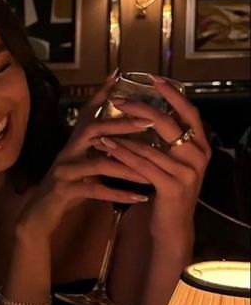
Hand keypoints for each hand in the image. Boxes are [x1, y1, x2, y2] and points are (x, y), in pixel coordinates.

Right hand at [19, 73, 157, 235]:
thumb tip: (120, 136)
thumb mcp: (80, 164)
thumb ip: (96, 150)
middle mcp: (67, 152)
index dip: (101, 95)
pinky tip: (140, 198)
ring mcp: (64, 171)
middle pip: (93, 130)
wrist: (39, 215)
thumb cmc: (66, 189)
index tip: (119, 76)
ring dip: (128, 168)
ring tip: (151, 173)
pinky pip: (95, 190)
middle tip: (148, 122)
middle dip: (121, 125)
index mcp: (73, 144)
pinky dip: (119, 194)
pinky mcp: (64, 191)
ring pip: (99, 163)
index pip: (88, 114)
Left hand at [97, 77, 209, 241]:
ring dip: (123, 135)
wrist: (173, 227)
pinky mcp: (172, 187)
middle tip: (119, 100)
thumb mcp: (174, 163)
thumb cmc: (168, 190)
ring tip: (103, 125)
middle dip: (141, 109)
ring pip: (150, 146)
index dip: (174, 94)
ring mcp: (187, 173)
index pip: (190, 113)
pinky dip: (123, 155)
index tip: (155, 78)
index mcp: (201, 146)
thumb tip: (150, 112)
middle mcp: (198, 157)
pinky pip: (143, 166)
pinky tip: (107, 148)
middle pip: (169, 124)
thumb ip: (169, 141)